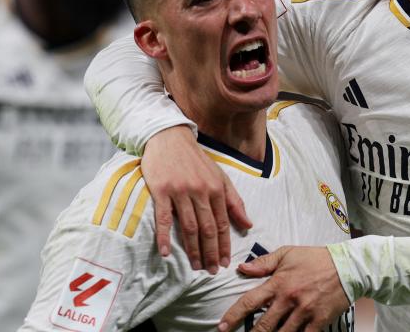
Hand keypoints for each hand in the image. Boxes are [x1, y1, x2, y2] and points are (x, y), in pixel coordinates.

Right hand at [142, 125, 251, 272]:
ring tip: (196, 266)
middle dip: (211, 252)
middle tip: (211, 271)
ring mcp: (180, 192)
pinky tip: (166, 252)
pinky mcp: (161, 191)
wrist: (170, 138)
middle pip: (207, 228)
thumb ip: (234, 201)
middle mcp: (200, 191)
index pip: (223, 222)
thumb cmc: (195, 160)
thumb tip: (248, 224)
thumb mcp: (219, 177)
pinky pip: (163, 218)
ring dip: (193, 249)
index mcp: (216, 188)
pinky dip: (164, 236)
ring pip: (189, 226)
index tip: (225, 262)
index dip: (225, 244)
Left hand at [218, 246, 349, 331]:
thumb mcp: (287, 254)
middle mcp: (289, 299)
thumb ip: (263, 262)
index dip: (233, 316)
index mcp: (278, 282)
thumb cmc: (315, 259)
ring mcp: (304, 312)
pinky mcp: (319, 321)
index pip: (249, 301)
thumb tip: (242, 268)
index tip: (222, 327)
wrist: (347, 267)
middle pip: (263, 325)